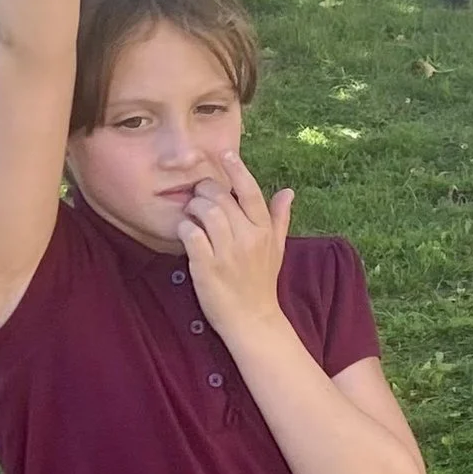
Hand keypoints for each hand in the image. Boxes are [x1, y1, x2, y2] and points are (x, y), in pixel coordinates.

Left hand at [177, 149, 291, 341]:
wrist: (252, 320)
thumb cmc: (262, 283)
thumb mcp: (277, 249)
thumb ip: (279, 218)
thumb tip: (288, 191)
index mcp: (264, 231)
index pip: (250, 191)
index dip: (237, 169)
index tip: (224, 153)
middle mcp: (248, 238)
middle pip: (221, 197)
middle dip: (205, 191)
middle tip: (200, 198)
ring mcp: (227, 253)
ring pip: (205, 211)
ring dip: (193, 208)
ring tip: (192, 215)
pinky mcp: (206, 267)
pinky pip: (190, 234)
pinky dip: (184, 229)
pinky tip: (185, 233)